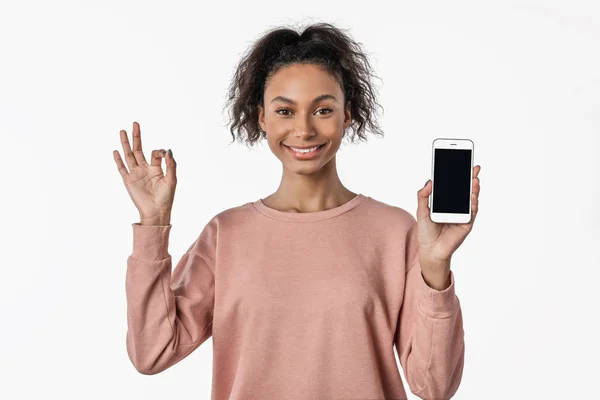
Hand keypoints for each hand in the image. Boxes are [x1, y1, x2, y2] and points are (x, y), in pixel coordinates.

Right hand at [113, 121, 176, 220]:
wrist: (156, 212)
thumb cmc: (166, 197)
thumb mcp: (172, 179)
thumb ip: (171, 164)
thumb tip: (168, 150)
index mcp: (156, 168)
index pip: (155, 154)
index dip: (159, 151)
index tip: (163, 154)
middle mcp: (144, 169)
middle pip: (139, 149)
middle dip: (137, 137)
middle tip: (135, 123)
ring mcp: (135, 174)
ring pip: (129, 155)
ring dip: (125, 143)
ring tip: (122, 131)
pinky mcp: (128, 181)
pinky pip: (122, 168)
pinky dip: (119, 160)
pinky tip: (116, 151)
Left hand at [416, 165, 480, 288]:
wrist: (429, 250)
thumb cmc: (426, 231)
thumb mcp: (421, 210)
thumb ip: (423, 196)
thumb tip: (429, 181)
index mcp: (446, 202)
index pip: (454, 186)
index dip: (459, 175)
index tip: (462, 163)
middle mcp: (456, 207)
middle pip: (466, 190)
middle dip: (471, 178)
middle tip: (475, 167)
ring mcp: (463, 215)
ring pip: (471, 199)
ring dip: (474, 189)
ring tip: (474, 179)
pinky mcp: (466, 224)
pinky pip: (472, 212)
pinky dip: (473, 204)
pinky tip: (472, 196)